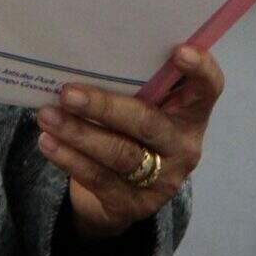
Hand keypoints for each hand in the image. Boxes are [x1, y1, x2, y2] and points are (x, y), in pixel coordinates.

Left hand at [35, 45, 223, 239]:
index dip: (201, 71)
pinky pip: (100, 179)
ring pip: (120, 154)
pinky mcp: (135, 205)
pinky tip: (48, 141)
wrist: (119, 193)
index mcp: (191, 113)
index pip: (208, 90)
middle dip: (104, 107)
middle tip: (68, 93)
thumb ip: (133, 84)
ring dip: (79, 134)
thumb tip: (84, 50)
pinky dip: (69, 158)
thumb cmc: (129, 129)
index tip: (180, 51)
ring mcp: (162, 180)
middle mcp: (182, 147)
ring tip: (47, 115)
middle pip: (147, 123)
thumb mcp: (141, 105)